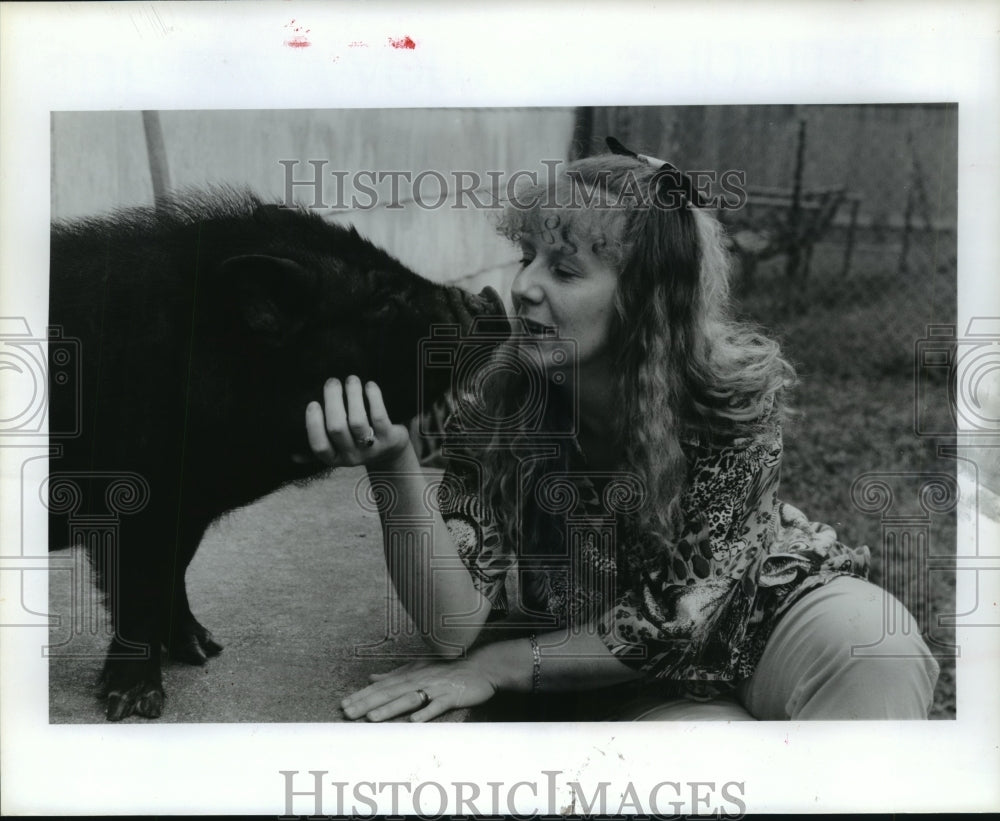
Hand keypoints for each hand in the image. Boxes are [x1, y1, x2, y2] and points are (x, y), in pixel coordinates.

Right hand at [305, 375, 411, 467]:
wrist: (391, 451)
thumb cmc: (356, 442)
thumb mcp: (337, 449)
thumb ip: (319, 445)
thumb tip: (292, 454)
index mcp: (334, 458)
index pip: (319, 445)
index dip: (314, 425)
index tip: (312, 403)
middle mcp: (351, 456)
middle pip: (337, 428)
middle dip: (333, 401)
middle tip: (332, 382)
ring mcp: (371, 449)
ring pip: (357, 421)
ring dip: (353, 396)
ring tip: (351, 379)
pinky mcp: (390, 439)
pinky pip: (379, 417)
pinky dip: (373, 399)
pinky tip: (369, 386)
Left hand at [341, 657, 496, 721]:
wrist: (481, 667)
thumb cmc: (448, 669)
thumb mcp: (419, 668)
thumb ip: (395, 675)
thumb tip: (371, 678)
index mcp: (410, 674)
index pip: (381, 686)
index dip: (362, 695)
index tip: (343, 705)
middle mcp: (419, 679)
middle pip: (390, 692)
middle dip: (367, 703)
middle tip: (347, 713)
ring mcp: (435, 687)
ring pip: (409, 699)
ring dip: (390, 708)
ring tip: (372, 719)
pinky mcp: (451, 696)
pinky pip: (437, 705)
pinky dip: (426, 712)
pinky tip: (414, 721)